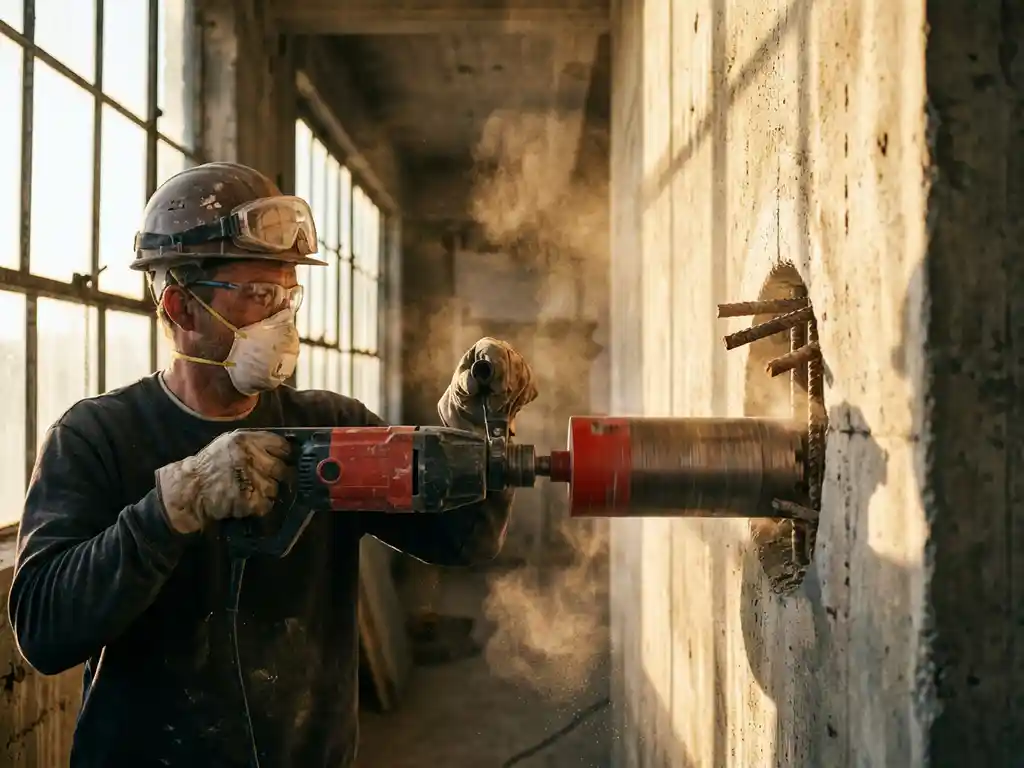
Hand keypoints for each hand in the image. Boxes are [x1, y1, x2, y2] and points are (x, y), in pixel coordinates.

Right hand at [156, 430, 291, 533]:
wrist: (189, 488)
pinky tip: (250, 502)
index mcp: (245, 440)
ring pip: (275, 488)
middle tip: (275, 480)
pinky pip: (267, 504)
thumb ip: (253, 443)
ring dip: (268, 492)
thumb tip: (284, 448)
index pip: (280, 444)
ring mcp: (249, 479)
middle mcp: (249, 457)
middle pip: (281, 468)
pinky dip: (261, 505)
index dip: (286, 454)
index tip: (286, 459)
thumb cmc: (210, 465)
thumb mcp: (228, 443)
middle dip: (280, 476)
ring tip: (254, 491)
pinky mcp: (248, 500)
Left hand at [437, 337, 537, 432]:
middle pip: (515, 365)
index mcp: (485, 347)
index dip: (500, 369)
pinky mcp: (528, 378)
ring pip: (524, 378)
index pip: (498, 350)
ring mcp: (518, 363)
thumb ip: (463, 384)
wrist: (475, 408)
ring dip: (512, 398)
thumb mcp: (458, 390)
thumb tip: (472, 384)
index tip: (498, 389)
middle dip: (506, 389)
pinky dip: (519, 401)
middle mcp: (504, 350)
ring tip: (496, 407)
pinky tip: (506, 406)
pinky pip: (530, 389)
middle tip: (493, 406)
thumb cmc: (464, 394)